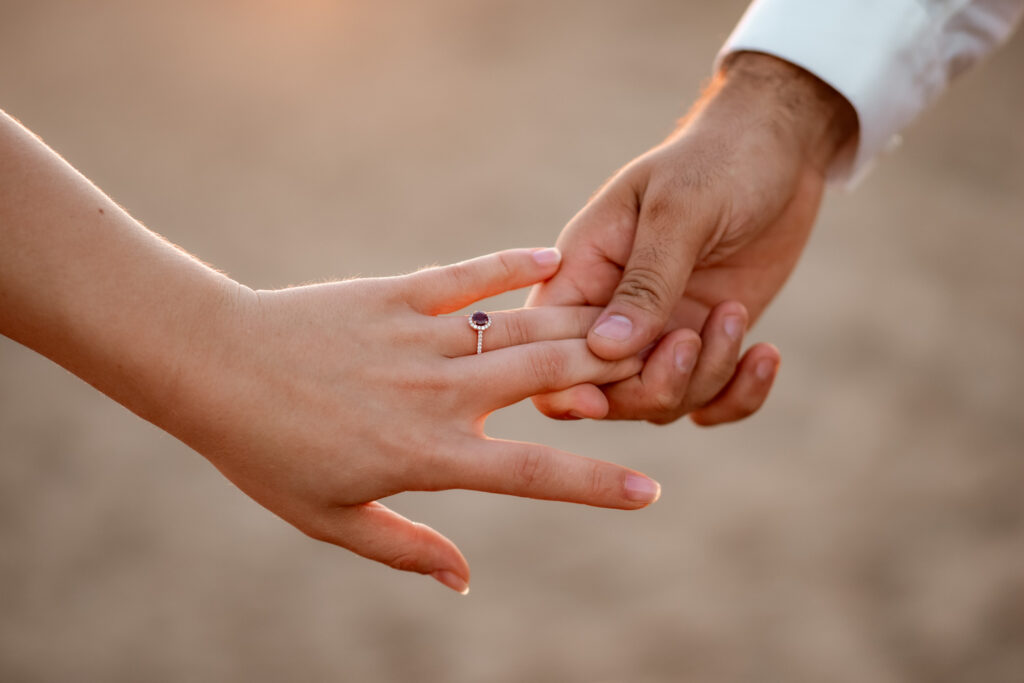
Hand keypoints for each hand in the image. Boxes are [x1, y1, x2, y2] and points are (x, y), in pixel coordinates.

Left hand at [165, 248, 657, 593]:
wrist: (214, 367)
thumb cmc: (267, 452)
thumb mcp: (332, 518)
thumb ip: (406, 548)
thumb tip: (466, 580)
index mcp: (429, 454)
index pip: (535, 472)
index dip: (597, 486)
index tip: (649, 491)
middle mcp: (439, 394)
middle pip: (549, 377)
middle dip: (614, 370)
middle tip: (663, 363)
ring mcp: (420, 339)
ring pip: (521, 327)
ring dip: (582, 320)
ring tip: (631, 317)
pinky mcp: (397, 295)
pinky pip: (467, 277)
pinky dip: (512, 263)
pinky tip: (554, 255)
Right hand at [528, 52, 856, 424]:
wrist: (779, 150)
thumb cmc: (719, 161)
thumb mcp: (681, 211)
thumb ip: (646, 281)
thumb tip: (605, 350)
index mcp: (583, 271)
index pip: (547, 348)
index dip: (568, 382)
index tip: (612, 384)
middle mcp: (613, 312)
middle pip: (606, 393)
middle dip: (655, 383)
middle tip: (696, 336)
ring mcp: (660, 333)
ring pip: (662, 403)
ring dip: (707, 377)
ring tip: (736, 313)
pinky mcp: (706, 343)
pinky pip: (710, 404)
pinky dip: (738, 397)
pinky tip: (766, 355)